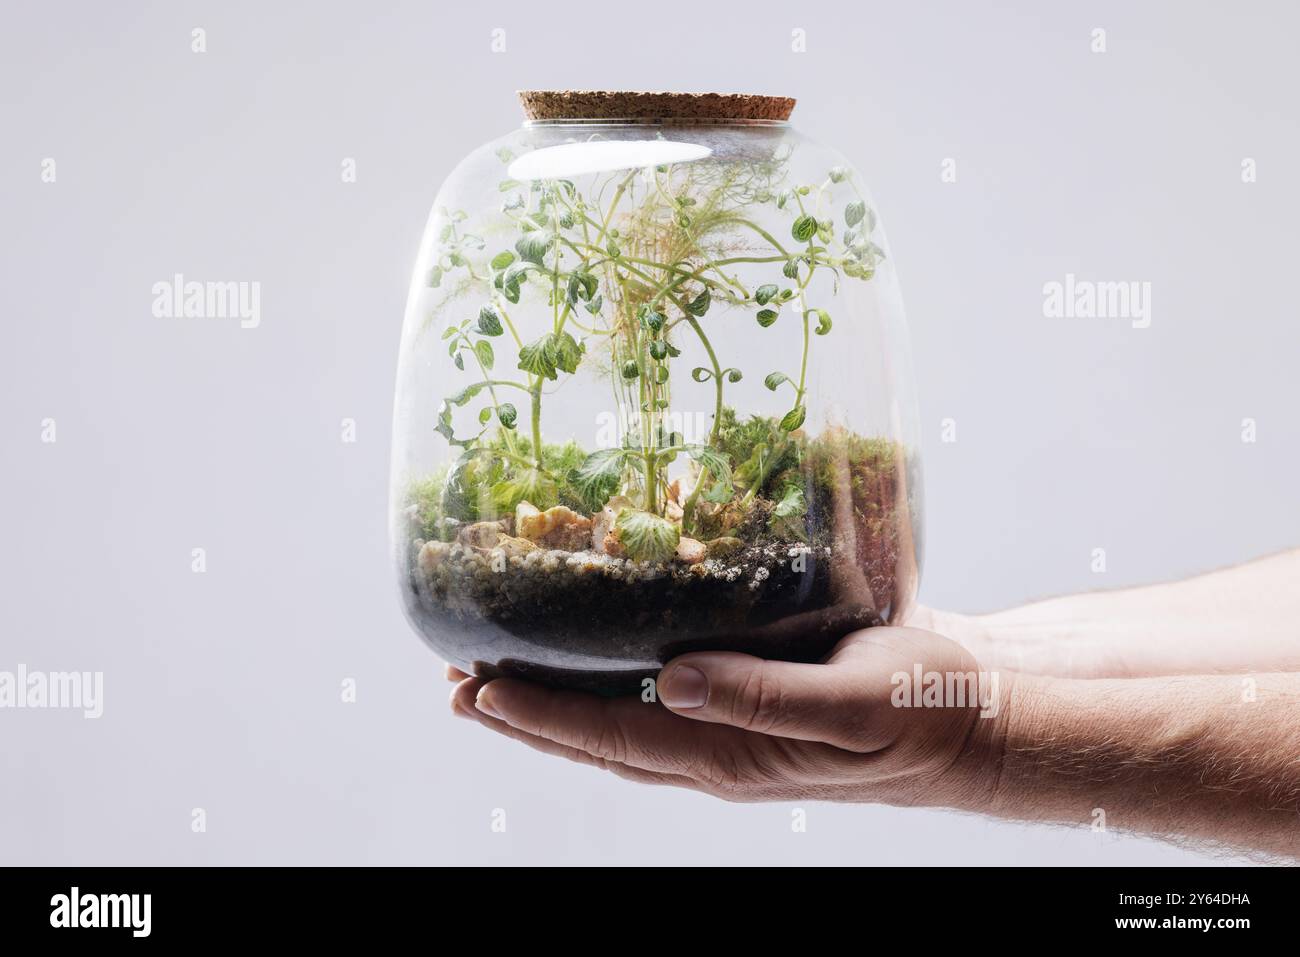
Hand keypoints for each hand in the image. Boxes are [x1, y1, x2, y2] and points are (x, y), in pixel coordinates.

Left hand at [449, 626, 1004, 807]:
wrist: (976, 714)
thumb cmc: (923, 705)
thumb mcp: (853, 700)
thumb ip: (765, 698)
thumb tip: (671, 683)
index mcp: (730, 756)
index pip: (612, 739)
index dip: (541, 716)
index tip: (477, 692)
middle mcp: (718, 749)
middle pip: (599, 736)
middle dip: (526, 714)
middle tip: (458, 684)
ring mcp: (732, 728)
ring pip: (622, 719)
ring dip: (558, 700)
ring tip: (501, 675)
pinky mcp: (751, 697)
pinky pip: (663, 695)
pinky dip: (612, 679)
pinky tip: (599, 654)